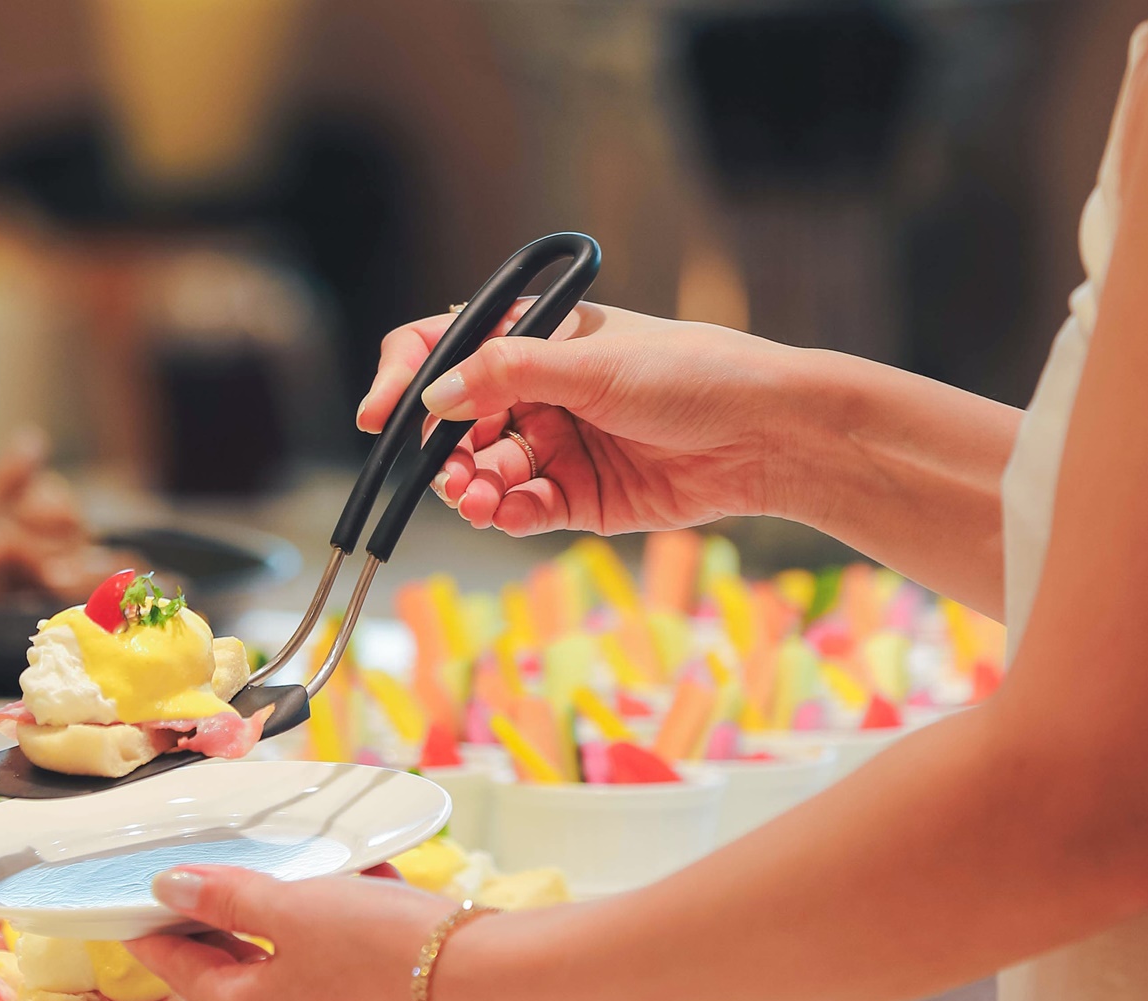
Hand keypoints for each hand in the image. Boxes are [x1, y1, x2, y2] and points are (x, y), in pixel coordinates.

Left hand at [125, 866, 456, 1000]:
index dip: (162, 933)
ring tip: (330, 888)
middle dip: (244, 928)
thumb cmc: (391, 953)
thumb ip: (227, 899)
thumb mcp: (293, 906)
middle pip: (243, 980)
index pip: (183, 971)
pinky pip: (348, 997)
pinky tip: (372, 914)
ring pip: (301, 986)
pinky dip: (349, 958)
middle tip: (237, 887)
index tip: (145, 916)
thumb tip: (174, 890)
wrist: (488, 988)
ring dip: (304, 938)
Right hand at [356, 302, 806, 536]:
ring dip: (469, 488)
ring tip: (480, 499)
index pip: (442, 349)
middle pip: (452, 423)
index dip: (403, 378)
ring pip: (480, 472)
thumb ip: (506, 372)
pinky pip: (519, 509)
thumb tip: (433, 396)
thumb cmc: (692, 373)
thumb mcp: (590, 362)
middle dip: (440, 451)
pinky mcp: (576, 495)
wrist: (768, 435)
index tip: (379, 414)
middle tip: (449, 473)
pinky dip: (505, 514)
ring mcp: (553, 444)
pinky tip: (508, 513)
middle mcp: (534, 390)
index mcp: (534, 338)